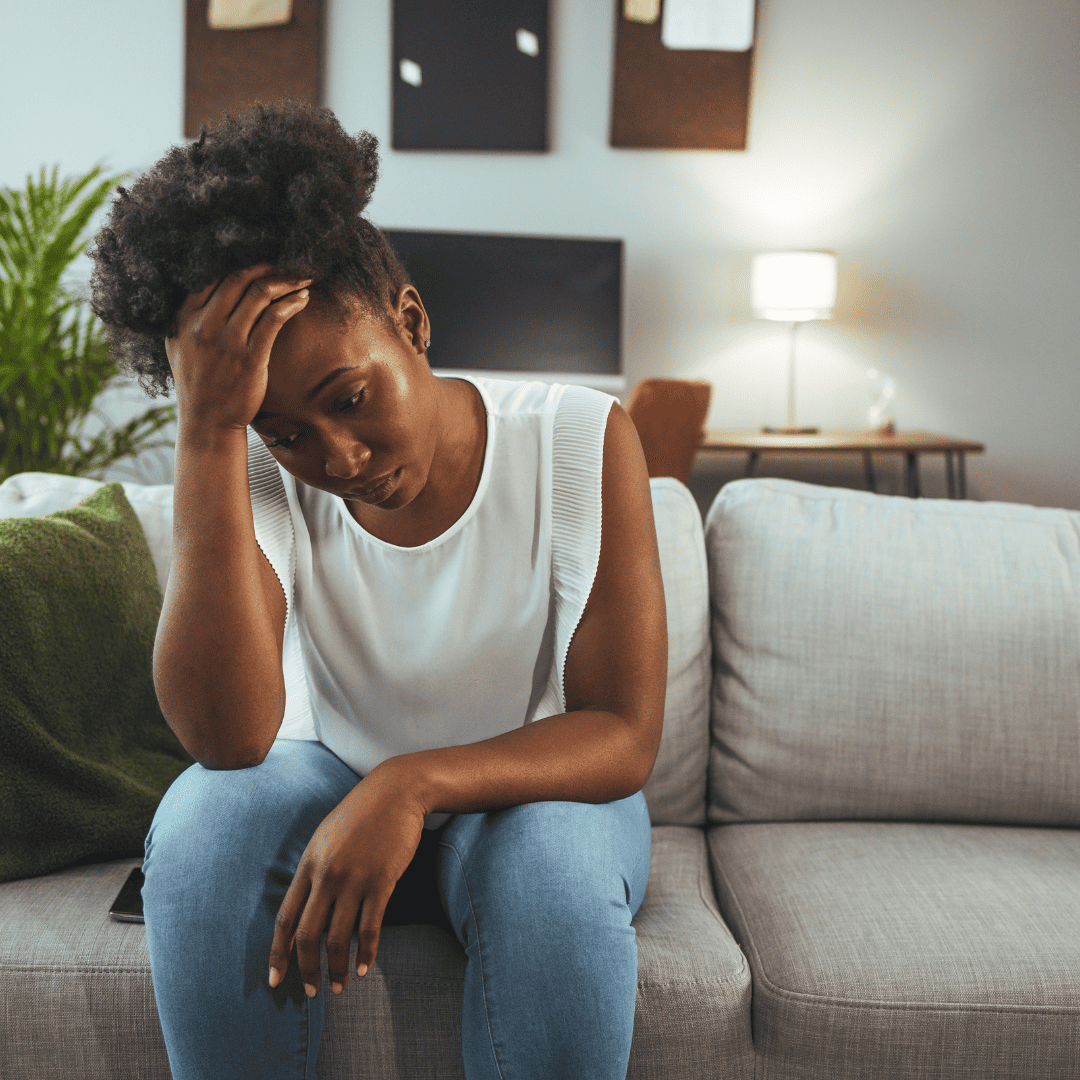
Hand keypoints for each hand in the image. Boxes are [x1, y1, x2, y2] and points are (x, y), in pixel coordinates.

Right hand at [166, 263, 312, 433]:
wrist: (207, 423)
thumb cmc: (198, 383)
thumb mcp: (178, 346)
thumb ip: (188, 315)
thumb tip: (208, 285)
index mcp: (182, 317)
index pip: (212, 274)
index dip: (240, 261)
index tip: (262, 259)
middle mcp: (202, 325)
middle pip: (238, 277)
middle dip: (268, 265)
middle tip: (289, 262)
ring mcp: (226, 341)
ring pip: (259, 293)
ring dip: (286, 280)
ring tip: (302, 277)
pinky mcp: (250, 358)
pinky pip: (274, 318)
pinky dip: (291, 303)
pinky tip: (303, 298)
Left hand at [268, 763, 426, 996]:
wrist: (396, 791)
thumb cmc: (361, 814)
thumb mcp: (326, 838)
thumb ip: (314, 870)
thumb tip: (304, 906)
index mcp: (308, 864)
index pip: (285, 918)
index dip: (279, 953)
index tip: (276, 980)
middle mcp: (327, 874)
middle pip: (308, 935)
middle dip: (307, 969)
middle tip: (312, 992)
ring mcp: (354, 878)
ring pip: (338, 938)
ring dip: (337, 968)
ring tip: (341, 986)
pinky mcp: (382, 881)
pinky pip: (370, 928)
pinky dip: (366, 953)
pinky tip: (365, 968)